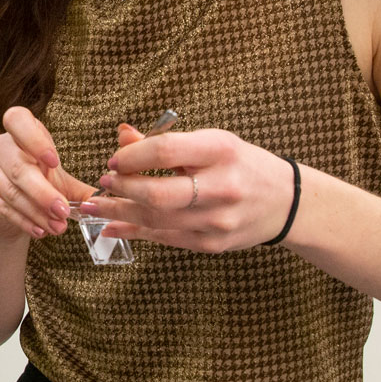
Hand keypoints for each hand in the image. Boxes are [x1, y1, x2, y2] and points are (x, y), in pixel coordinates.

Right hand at [0, 106, 97, 241]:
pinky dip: (24, 221)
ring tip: (57, 226)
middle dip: (44, 193)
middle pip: (18, 167)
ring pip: (12, 191)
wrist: (11, 210)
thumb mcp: (61, 182)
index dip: (34, 139)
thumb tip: (106, 203)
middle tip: (63, 211)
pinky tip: (39, 230)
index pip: (17, 120)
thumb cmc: (37, 185)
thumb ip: (82, 190)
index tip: (53, 161)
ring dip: (37, 212)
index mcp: (19, 131)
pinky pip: (2, 208)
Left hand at [76, 123, 295, 252]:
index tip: (115, 159)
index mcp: (221, 152)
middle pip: (158, 193)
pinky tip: (112, 227)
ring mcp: (218, 220)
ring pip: (157, 220)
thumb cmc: (241, 165)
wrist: (286, 202)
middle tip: (103, 183)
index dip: (132, 156)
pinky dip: (135, 232)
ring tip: (94, 206)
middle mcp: (221, 188)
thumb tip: (122, 136)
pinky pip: (165, 238)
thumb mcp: (211, 143)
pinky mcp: (213, 244)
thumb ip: (165, 141)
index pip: (165, 151)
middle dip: (122, 189)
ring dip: (119, 213)